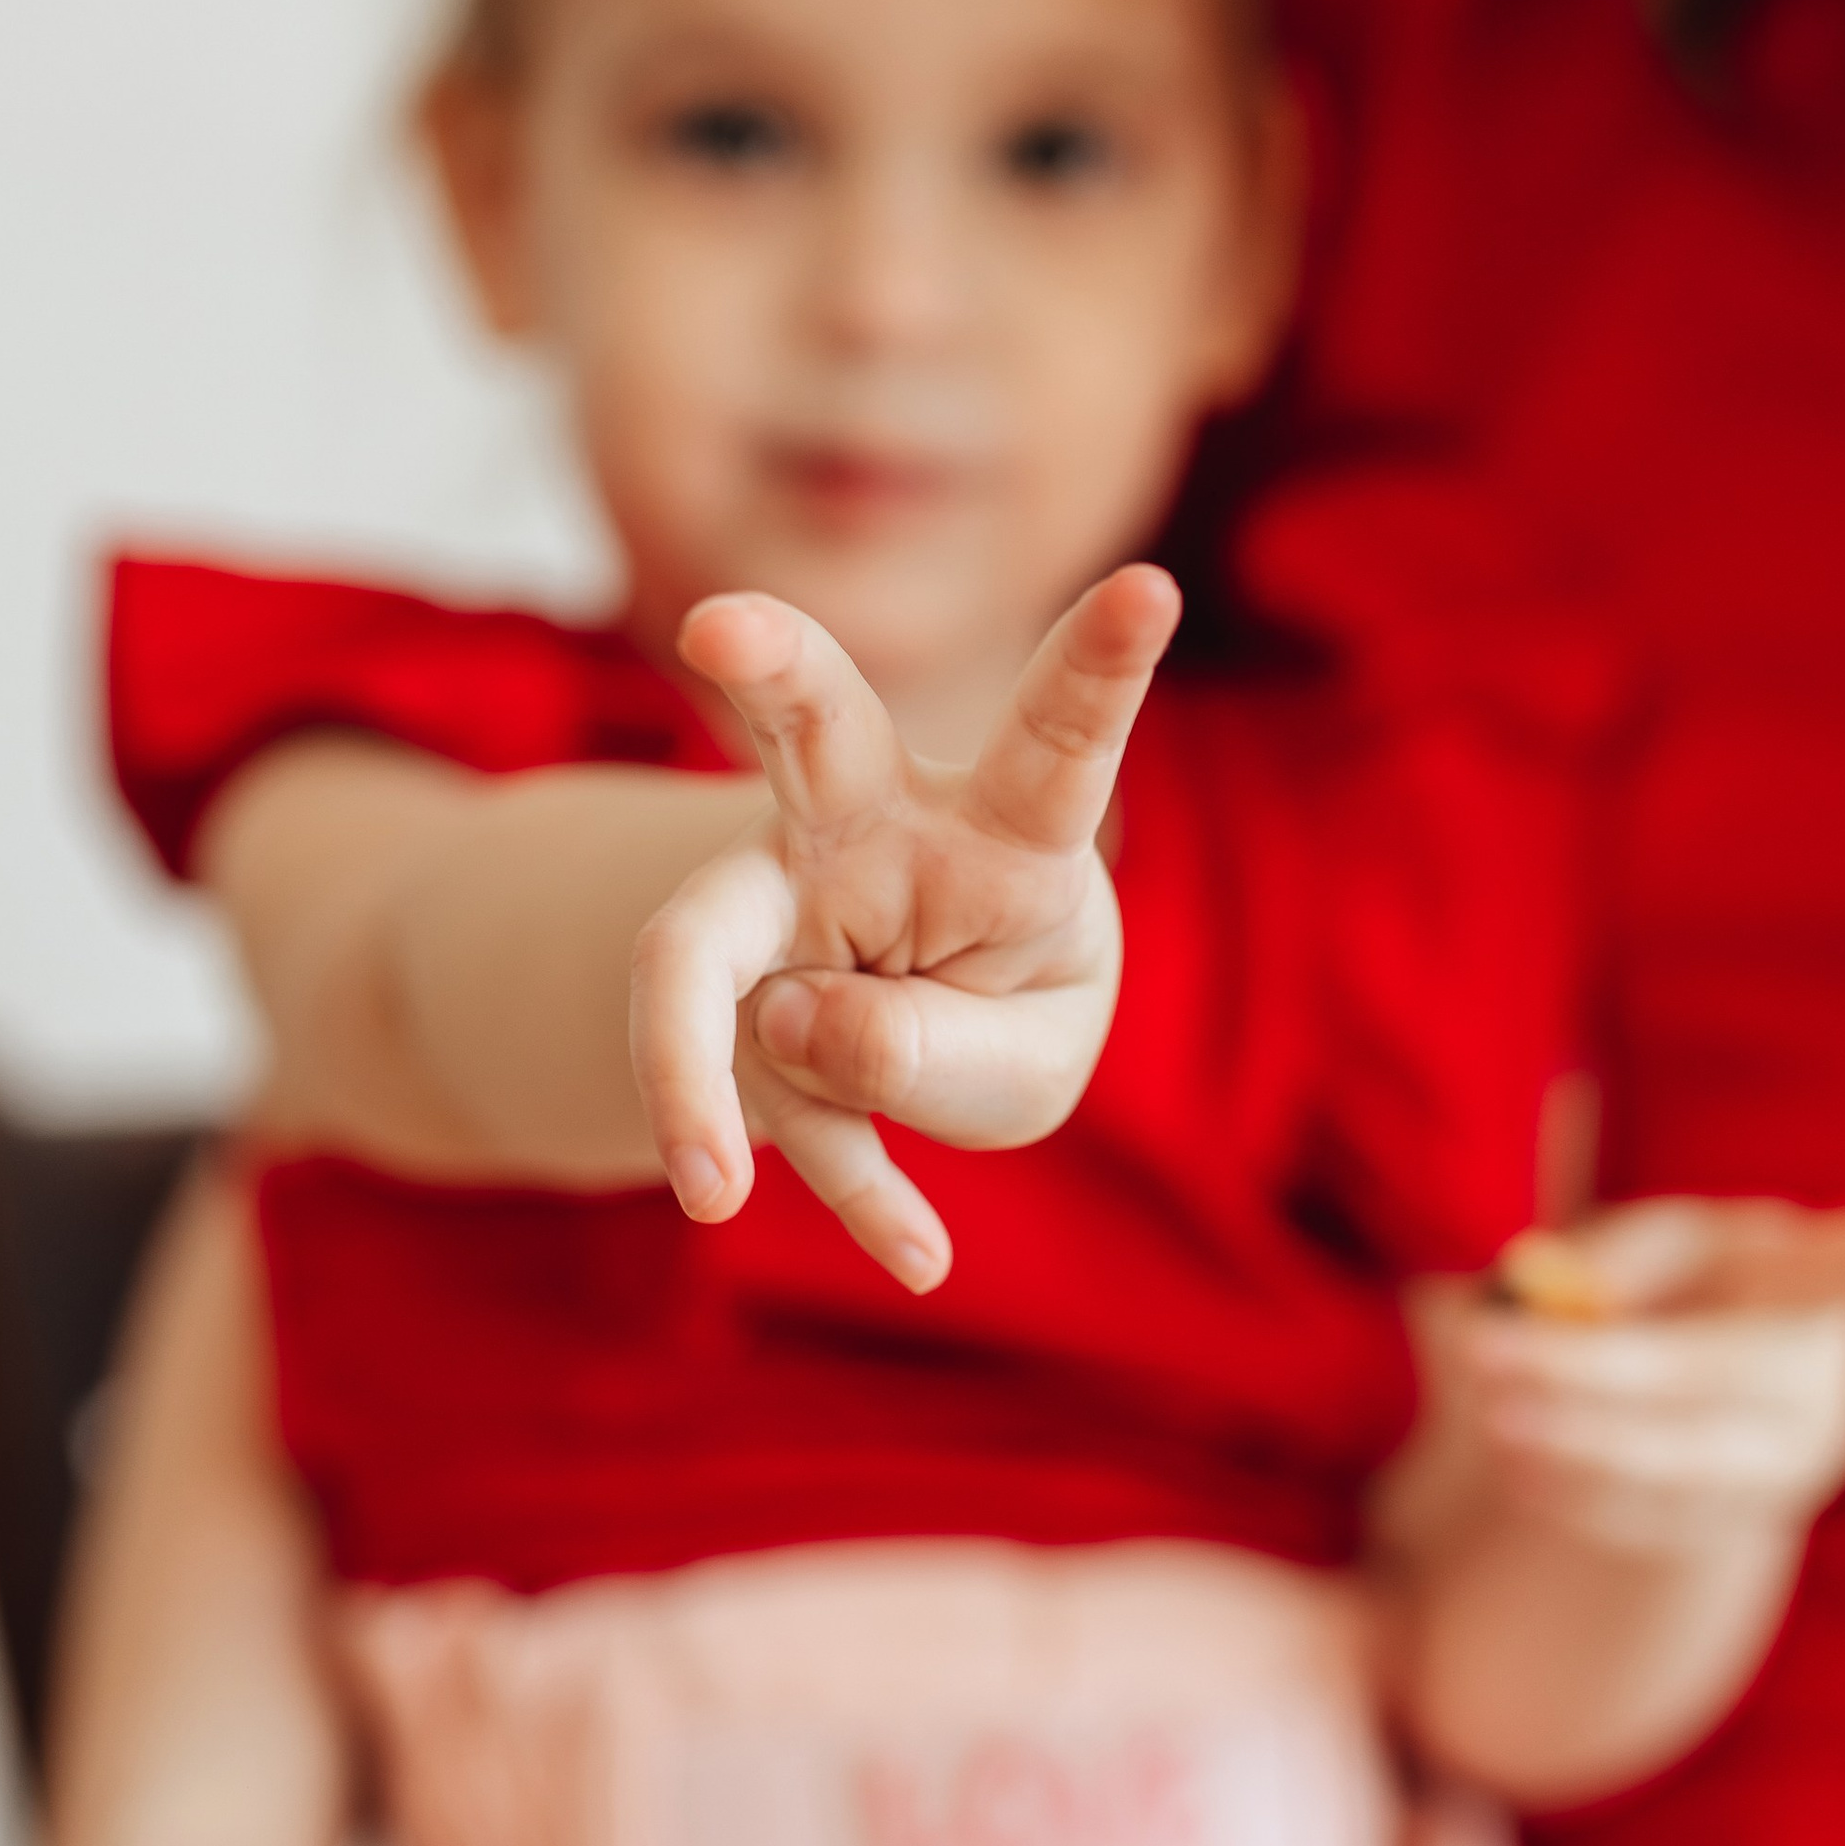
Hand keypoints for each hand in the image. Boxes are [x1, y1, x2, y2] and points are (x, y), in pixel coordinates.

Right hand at [631, 565, 1179, 1290]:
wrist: (890, 1054)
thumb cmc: (998, 1014)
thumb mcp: (1026, 1061)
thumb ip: (939, 1052)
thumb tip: (788, 1017)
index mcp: (1008, 830)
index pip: (1055, 741)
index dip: (1102, 666)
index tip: (1157, 586)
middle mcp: (873, 835)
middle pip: (814, 728)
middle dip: (768, 667)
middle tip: (720, 628)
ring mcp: (778, 918)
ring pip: (698, 940)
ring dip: (686, 1057)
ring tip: (708, 1188)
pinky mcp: (726, 1016)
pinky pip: (749, 1108)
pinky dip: (844, 1195)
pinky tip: (922, 1259)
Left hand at [1388, 1196, 1844, 1574]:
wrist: (1698, 1397)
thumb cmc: (1673, 1284)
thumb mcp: (1642, 1244)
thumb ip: (1604, 1257)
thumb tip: (1551, 1305)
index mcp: (1809, 1281)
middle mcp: (1821, 1378)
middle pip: (1715, 1379)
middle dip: (1591, 1372)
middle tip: (1482, 1355)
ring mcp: (1790, 1465)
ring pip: (1679, 1468)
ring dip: (1570, 1443)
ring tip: (1490, 1415)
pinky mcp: (1744, 1526)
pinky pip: (1657, 1523)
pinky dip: (1577, 1493)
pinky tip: (1520, 1465)